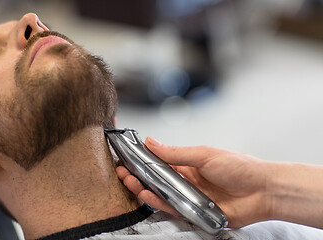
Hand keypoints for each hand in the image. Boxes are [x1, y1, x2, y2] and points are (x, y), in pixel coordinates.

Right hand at [116, 137, 272, 227]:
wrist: (263, 190)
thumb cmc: (239, 168)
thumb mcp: (204, 154)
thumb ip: (176, 153)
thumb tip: (152, 142)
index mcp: (188, 163)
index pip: (159, 161)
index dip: (142, 159)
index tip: (127, 156)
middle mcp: (185, 180)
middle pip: (156, 179)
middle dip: (138, 174)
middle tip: (122, 170)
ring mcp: (188, 196)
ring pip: (160, 194)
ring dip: (143, 188)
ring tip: (129, 180)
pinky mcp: (193, 212)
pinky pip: (171, 208)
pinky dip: (158, 203)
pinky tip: (146, 195)